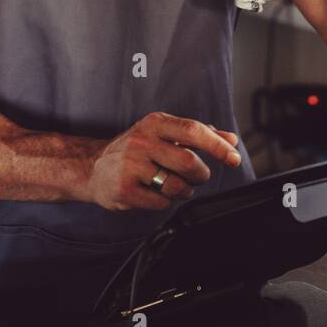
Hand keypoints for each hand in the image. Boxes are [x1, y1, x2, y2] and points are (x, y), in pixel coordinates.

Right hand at [85, 111, 241, 210]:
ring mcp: (131, 166)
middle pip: (188, 162)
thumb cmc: (136, 149)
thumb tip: (231, 139)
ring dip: (185, 190)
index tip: (234, 158)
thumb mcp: (163, 133)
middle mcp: (142, 141)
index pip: (193, 130)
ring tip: (176, 185)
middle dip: (200, 174)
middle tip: (197, 176)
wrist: (92, 167)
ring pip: (177, 185)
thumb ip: (198, 135)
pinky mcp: (125, 190)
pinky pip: (161, 202)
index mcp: (155, 123)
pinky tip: (156, 193)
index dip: (218, 145)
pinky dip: (166, 201)